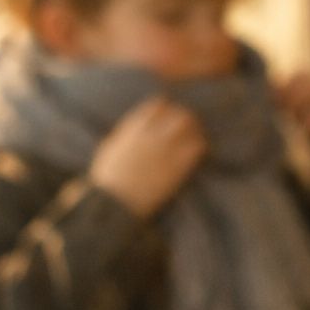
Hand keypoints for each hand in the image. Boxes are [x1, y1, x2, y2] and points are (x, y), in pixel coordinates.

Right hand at [89, 97, 205, 217]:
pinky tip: (201, 151)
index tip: (170, 113)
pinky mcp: (177, 168)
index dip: (167, 108)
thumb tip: (133, 128)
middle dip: (185, 117)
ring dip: (195, 129)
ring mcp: (165, 150)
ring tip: (197, 136)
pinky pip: (196, 148)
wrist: (115, 203)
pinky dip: (201, 145)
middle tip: (189, 124)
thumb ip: (125, 134)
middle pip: (178, 115)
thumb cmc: (108, 179)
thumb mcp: (110, 149)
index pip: (157, 106)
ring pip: (190, 128)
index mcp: (133, 129)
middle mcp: (151, 135)